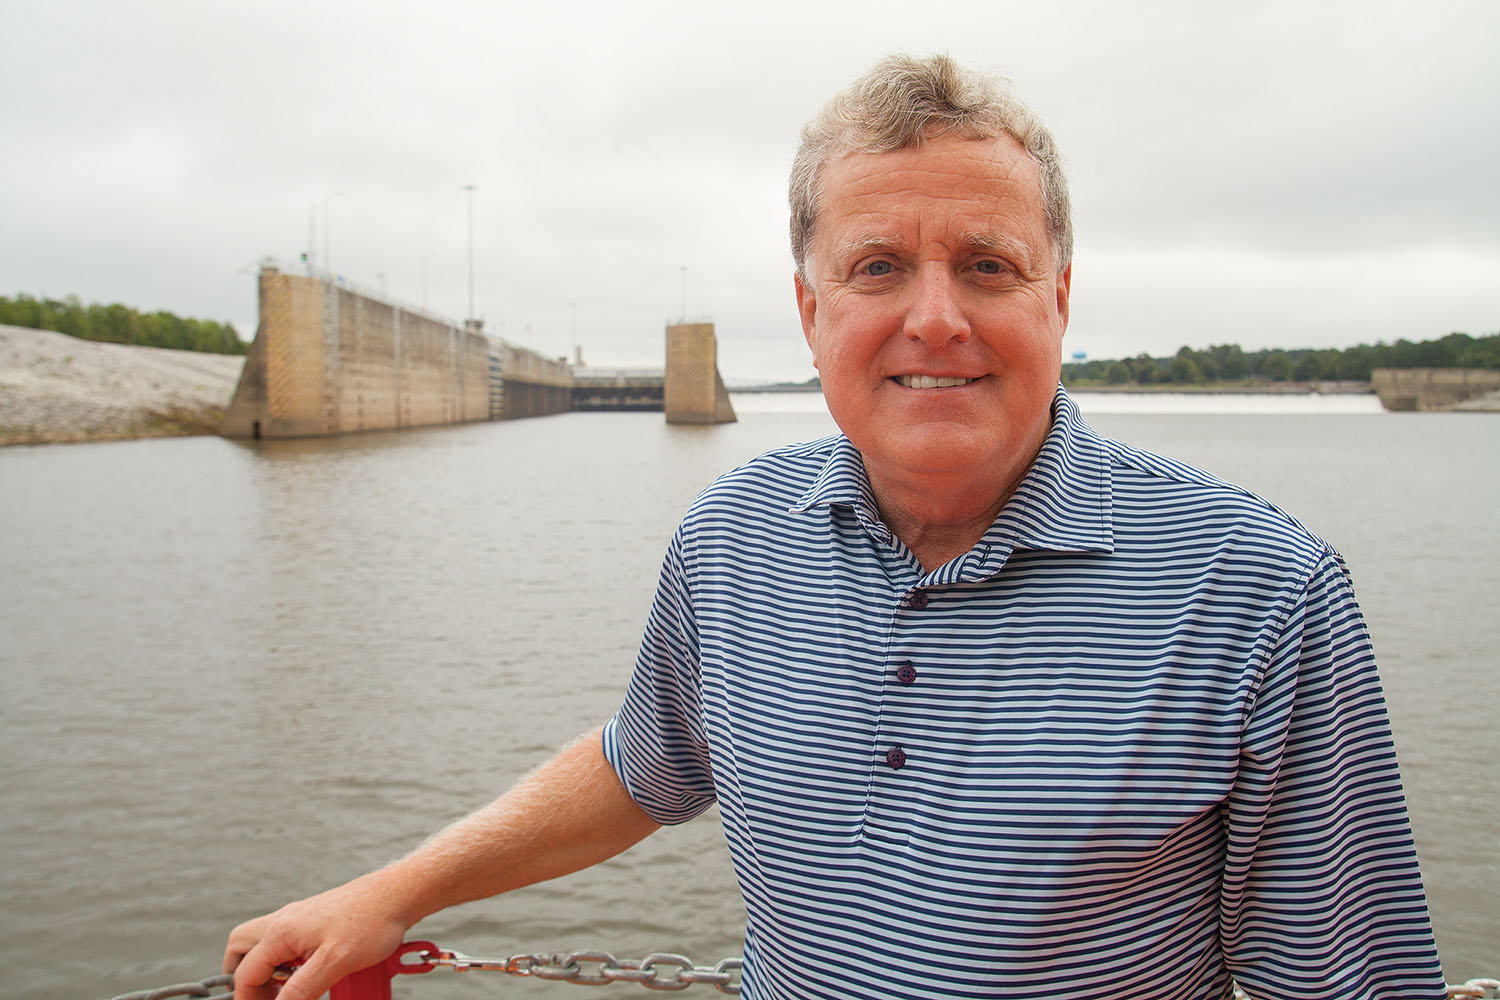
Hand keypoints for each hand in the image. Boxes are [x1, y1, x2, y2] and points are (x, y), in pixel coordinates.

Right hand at [223, 875, 411, 999]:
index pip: (245, 974)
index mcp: (281, 931)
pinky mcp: (315, 920)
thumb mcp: (334, 963)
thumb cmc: (371, 922)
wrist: (398, 895)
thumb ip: (301, 989)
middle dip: (244, 978)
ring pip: (263, 943)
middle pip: (242, 949)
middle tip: (264, 998)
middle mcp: (285, 921)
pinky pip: (287, 941)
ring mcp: (299, 918)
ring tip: (284, 989)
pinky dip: (287, 960)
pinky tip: (306, 972)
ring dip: (266, 968)